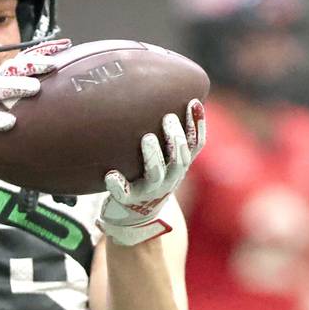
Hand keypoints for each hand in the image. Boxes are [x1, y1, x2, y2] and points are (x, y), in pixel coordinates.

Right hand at [0, 39, 71, 190]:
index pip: (22, 63)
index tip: (66, 44)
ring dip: (15, 86)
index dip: (42, 51)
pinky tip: (10, 123)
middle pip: (8, 69)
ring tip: (36, 88)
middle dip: (30, 64)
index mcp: (2, 86)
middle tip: (53, 66)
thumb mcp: (15, 115)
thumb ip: (32, 106)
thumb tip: (65, 100)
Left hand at [97, 99, 205, 245]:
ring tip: (146, 138)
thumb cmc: (148, 178)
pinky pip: (124, 193)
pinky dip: (117, 184)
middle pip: (179, 157)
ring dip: (153, 155)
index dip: (198, 125)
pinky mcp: (128, 200)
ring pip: (156, 173)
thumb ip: (165, 134)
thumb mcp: (163, 159)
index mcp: (178, 165)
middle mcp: (169, 178)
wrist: (134, 218)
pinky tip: (110, 175)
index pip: (196, 144)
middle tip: (168, 117)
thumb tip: (163, 91)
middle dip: (175, 137)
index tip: (194, 102)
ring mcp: (149, 190)